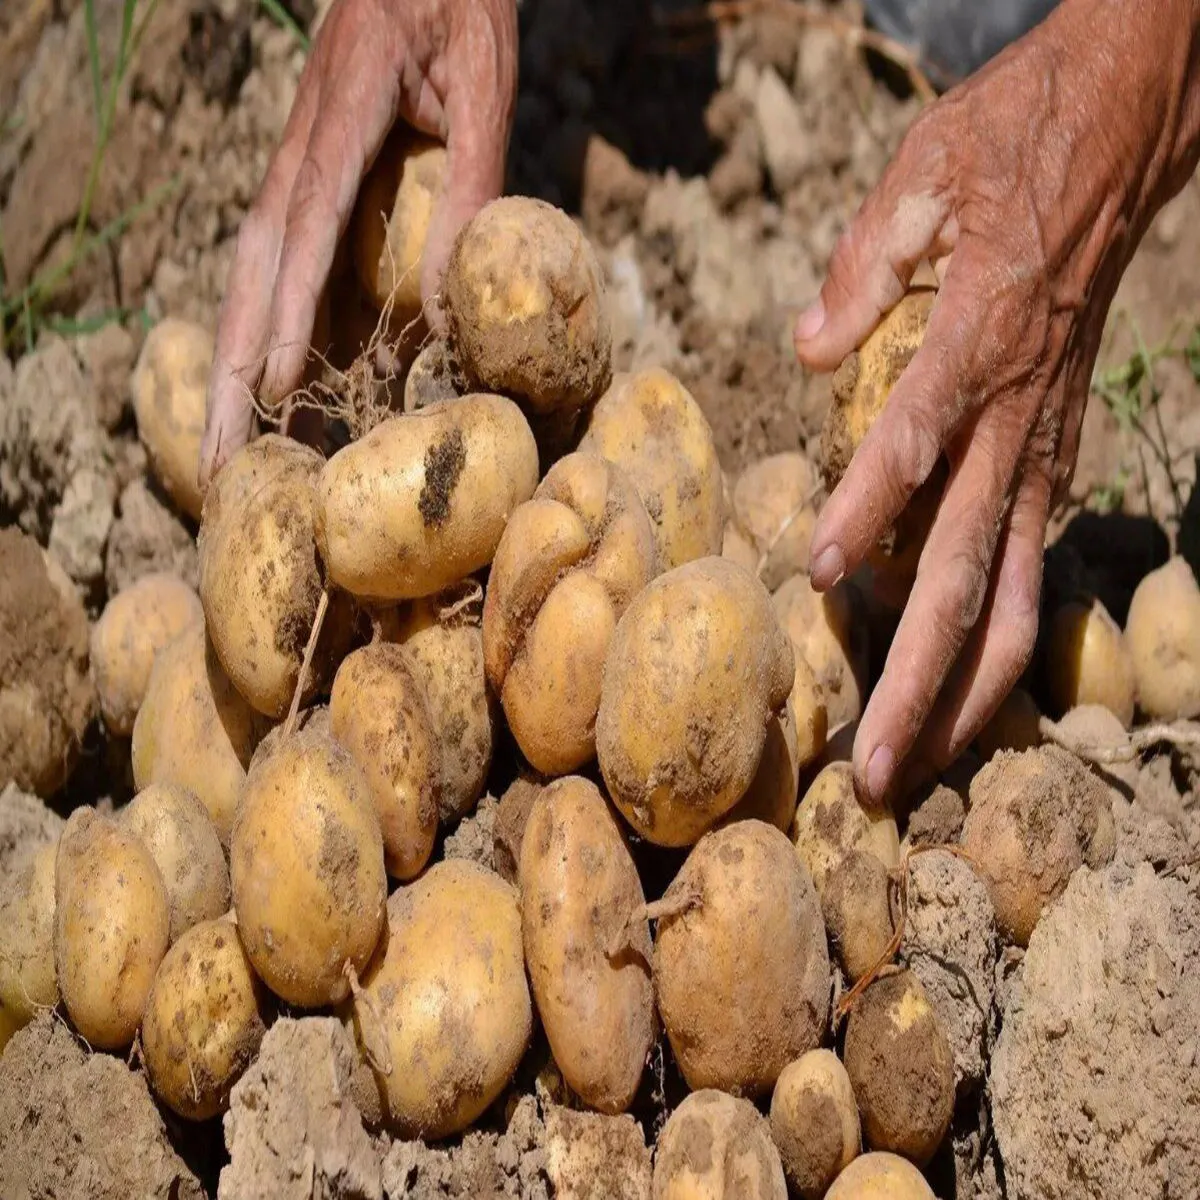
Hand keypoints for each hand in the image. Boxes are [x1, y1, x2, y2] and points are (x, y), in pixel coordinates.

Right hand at [199, 0, 517, 485]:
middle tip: (214, 456)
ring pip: (253, 275)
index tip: (274, 383)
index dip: (285, 306)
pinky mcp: (316, 185)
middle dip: (231, 365)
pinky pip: (287, 269)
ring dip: (235, 364)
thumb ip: (471, 178)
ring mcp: (302, 169)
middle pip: (251, 266)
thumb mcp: (484, 78)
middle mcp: (303, 150)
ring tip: (225, 451)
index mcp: (340, 115)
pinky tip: (274, 394)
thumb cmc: (461, 3)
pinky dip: (274, 334)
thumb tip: (454, 301)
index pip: (302, 223)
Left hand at [794, 0, 1199, 802]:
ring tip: (911, 771)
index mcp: (976, 342)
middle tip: (871, 771)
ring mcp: (1042, 454)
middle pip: (963, 570)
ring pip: (1010, 599)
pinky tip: (956, 705)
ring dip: (962, 696)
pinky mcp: (1052, 467)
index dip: (864, 513)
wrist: (1126, 138)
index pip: (912, 444)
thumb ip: (863, 267)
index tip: (814, 577)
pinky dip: (993, 646)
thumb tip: (805, 350)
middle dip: (917, 679)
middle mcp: (1015, 419)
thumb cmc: (1015, 150)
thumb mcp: (926, 173)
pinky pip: (1025, 574)